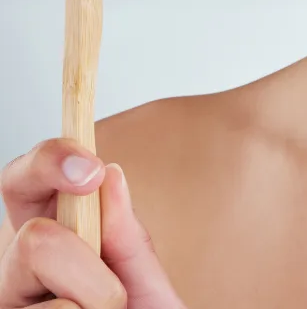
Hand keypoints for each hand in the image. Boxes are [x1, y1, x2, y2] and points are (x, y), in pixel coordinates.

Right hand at [0, 137, 185, 307]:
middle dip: (84, 262)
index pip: (23, 183)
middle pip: (32, 239)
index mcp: (48, 239)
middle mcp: (14, 275)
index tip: (92, 169)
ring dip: (96, 308)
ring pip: (47, 296)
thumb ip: (126, 235)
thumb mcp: (143, 281)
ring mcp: (7, 306)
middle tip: (113, 297)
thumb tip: (110, 175)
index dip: (50, 161)